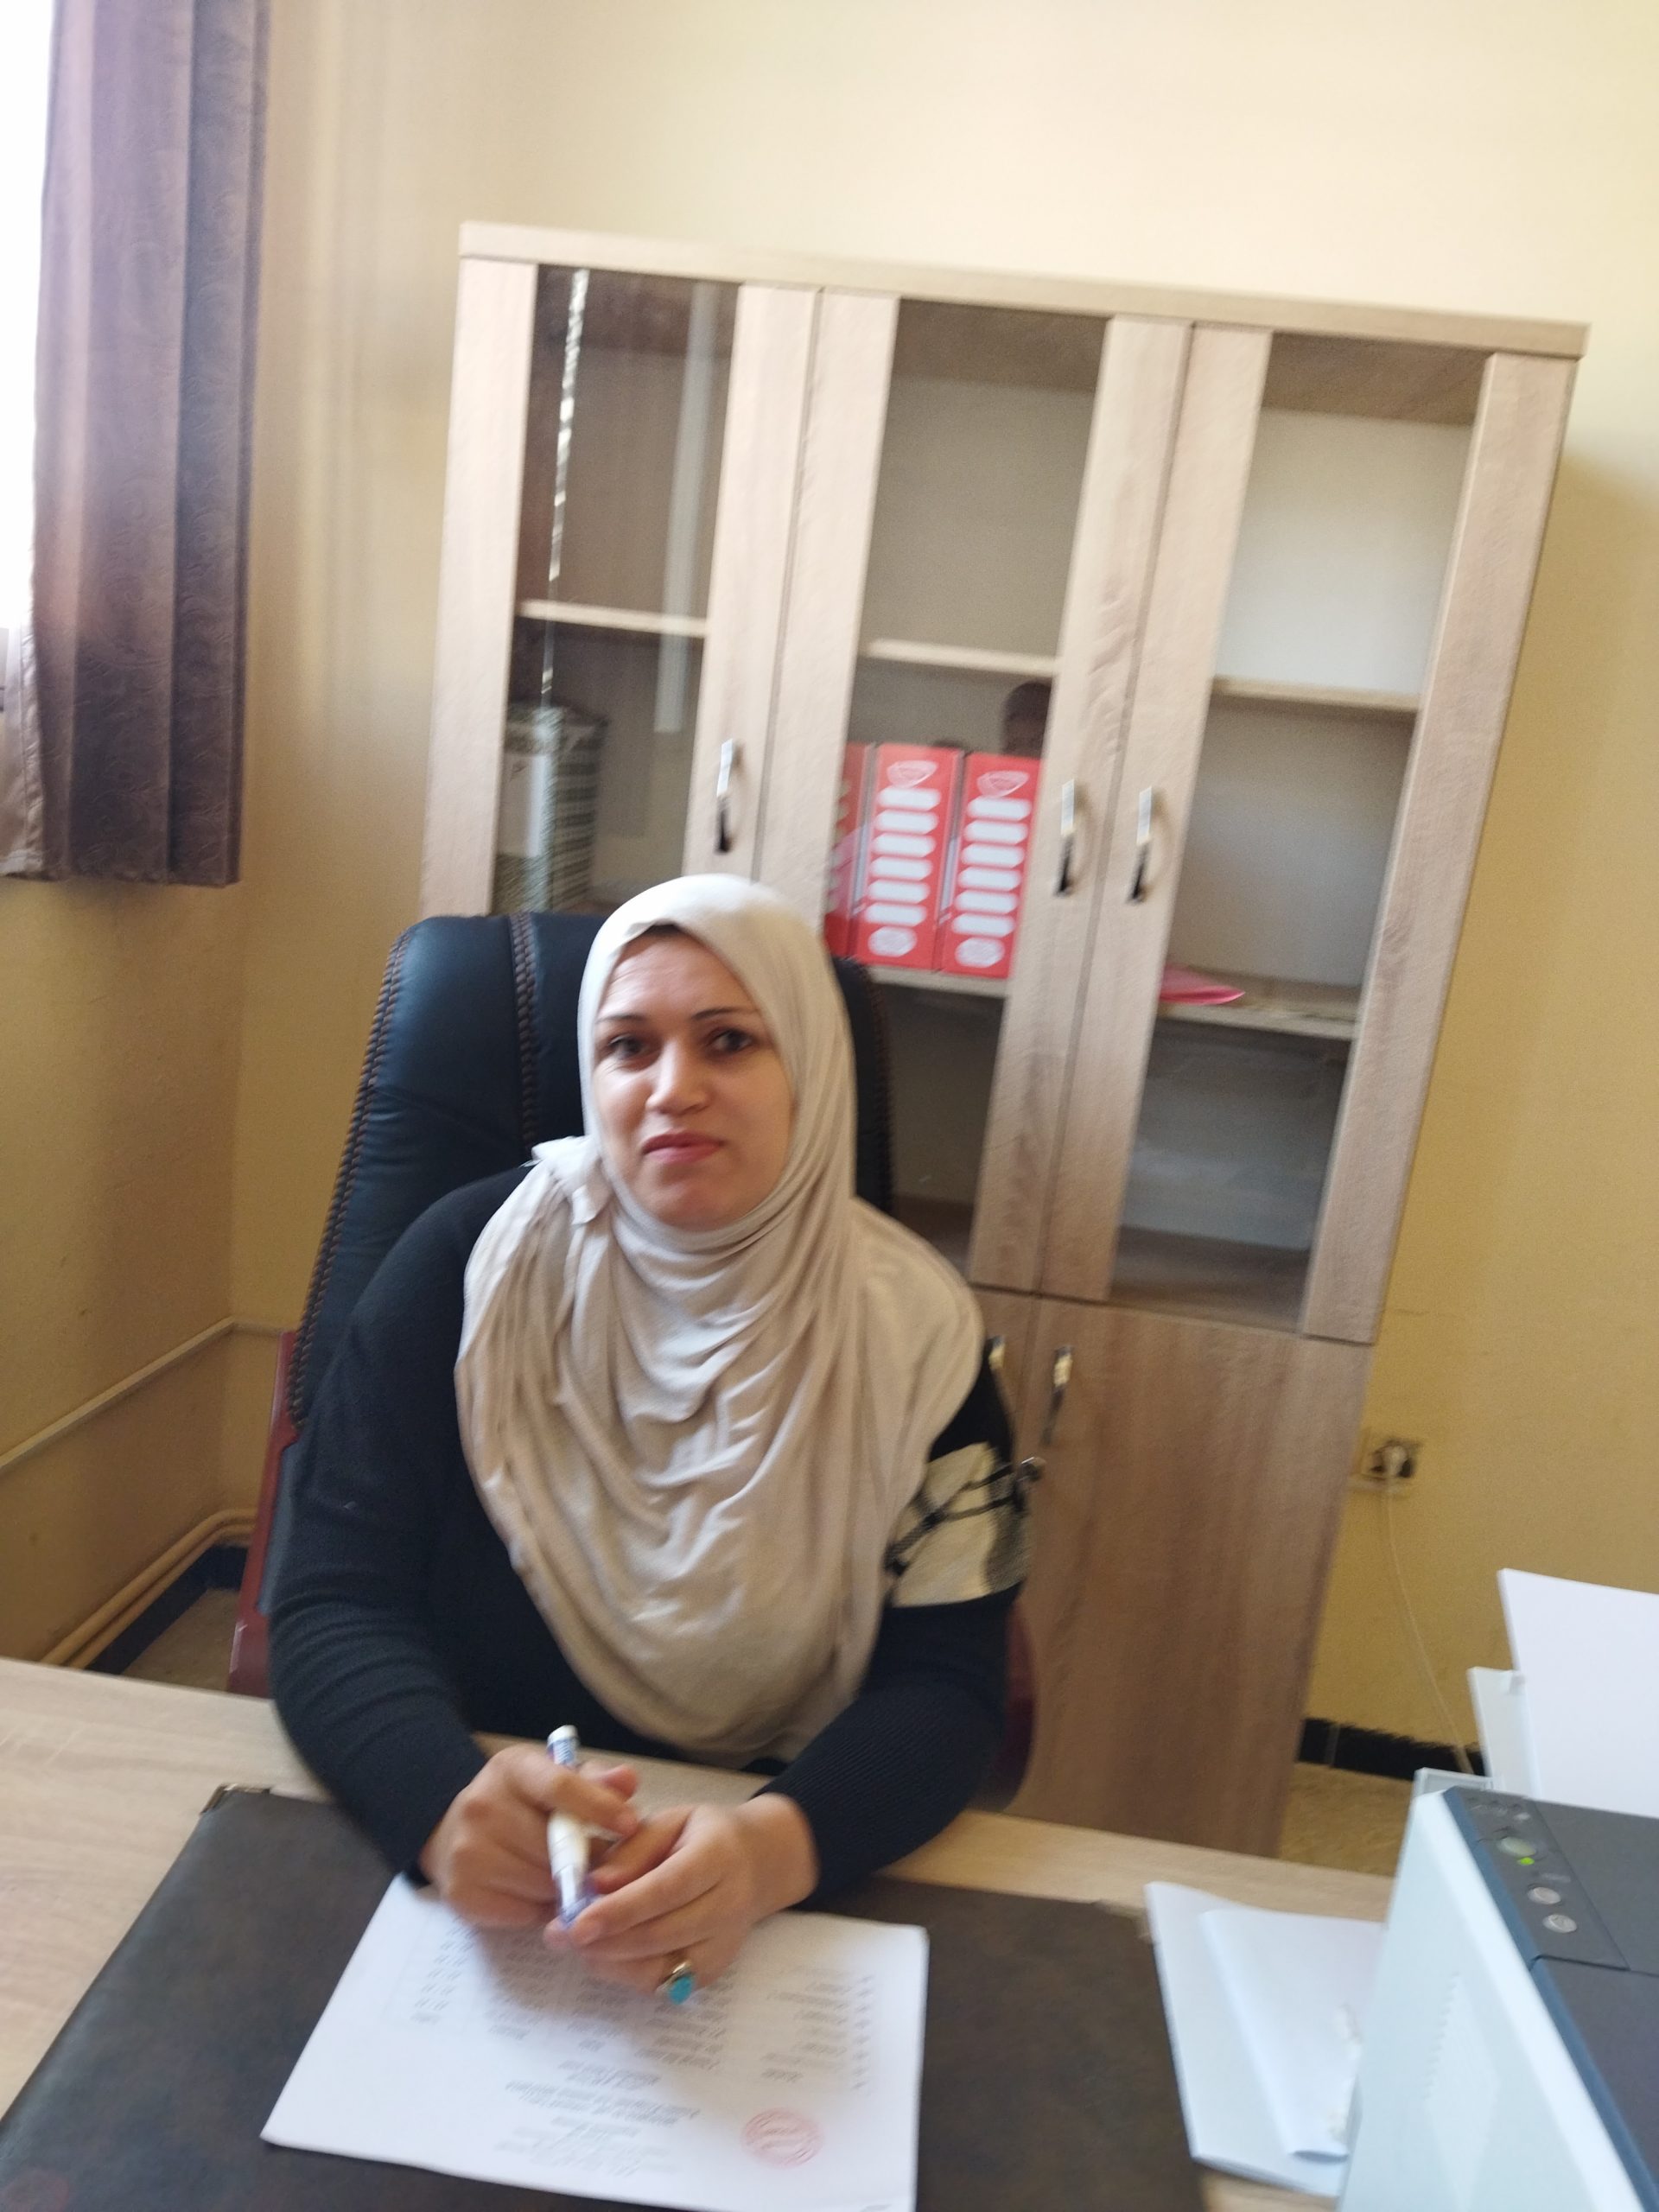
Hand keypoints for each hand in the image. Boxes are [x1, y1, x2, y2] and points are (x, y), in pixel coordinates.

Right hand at [419, 1744, 639, 1927]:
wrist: (453, 1831)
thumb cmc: (521, 1802)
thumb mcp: (556, 1777)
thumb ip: (596, 1780)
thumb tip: (628, 1782)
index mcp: (511, 1769)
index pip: (559, 1786)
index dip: (599, 1807)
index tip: (631, 1825)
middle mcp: (481, 1805)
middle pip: (553, 1845)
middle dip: (588, 1859)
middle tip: (604, 1864)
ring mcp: (466, 1851)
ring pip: (542, 1883)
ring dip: (566, 1887)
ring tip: (571, 1877)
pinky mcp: (461, 1893)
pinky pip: (523, 1912)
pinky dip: (542, 1908)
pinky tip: (541, 1893)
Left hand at [554, 1795, 817, 1994]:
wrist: (755, 1865)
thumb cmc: (702, 1836)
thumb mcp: (669, 1822)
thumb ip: (631, 1849)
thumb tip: (594, 1884)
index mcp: (718, 1856)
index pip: (668, 1888)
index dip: (622, 1909)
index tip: (578, 1922)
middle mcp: (728, 1905)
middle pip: (662, 1934)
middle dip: (605, 1941)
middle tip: (558, 1934)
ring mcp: (723, 1945)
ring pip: (661, 1967)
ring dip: (610, 1961)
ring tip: (575, 1944)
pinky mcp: (713, 1972)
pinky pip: (663, 1983)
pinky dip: (626, 1973)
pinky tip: (604, 1953)